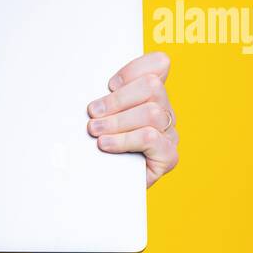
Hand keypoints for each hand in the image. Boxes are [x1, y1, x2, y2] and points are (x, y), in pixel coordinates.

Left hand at [85, 51, 178, 188]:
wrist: (98, 189)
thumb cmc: (95, 148)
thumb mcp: (96, 116)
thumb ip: (100, 98)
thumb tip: (82, 84)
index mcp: (150, 95)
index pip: (158, 64)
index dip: (133, 69)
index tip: (109, 84)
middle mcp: (164, 111)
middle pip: (152, 87)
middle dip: (117, 99)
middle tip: (93, 113)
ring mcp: (170, 134)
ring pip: (152, 113)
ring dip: (117, 121)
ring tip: (95, 131)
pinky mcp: (168, 157)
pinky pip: (152, 138)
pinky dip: (125, 140)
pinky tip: (106, 145)